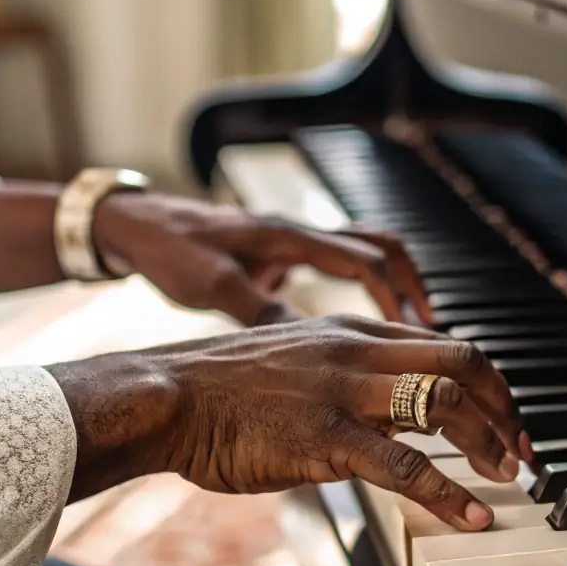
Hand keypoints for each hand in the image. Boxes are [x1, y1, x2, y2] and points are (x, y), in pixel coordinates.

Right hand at [50, 315, 531, 530]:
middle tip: (523, 452)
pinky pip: (403, 465)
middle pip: (463, 364)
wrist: (164, 397)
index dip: (490, 384)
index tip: (507, 420)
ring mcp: (342, 391)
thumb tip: (379, 409)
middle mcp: (357, 351)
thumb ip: (341, 374)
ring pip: (445, 405)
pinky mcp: (323, 437)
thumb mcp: (293, 361)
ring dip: (490, 444)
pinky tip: (471, 516)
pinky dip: (448, 493)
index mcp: (352, 332)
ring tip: (508, 478)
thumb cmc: (220, 389)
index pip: (445, 344)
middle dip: (508, 409)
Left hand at [92, 193, 431, 326]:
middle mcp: (296, 232)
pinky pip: (338, 261)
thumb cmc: (168, 250)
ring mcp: (289, 240)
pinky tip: (356, 325)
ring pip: (362, 248)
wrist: (132, 225)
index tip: (420, 330)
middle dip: (411, 284)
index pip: (364, 257)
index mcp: (286, 236)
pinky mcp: (278, 253)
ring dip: (390, 281)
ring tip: (410, 326)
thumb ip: (260, 308)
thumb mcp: (212, 286)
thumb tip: (310, 340)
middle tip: (434, 328)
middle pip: (378, 245)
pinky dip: (361, 286)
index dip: (397, 293)